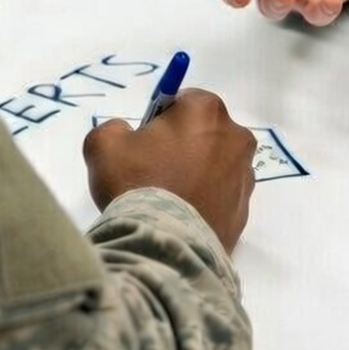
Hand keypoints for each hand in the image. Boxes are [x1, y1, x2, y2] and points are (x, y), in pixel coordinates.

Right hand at [83, 88, 257, 253]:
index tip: (144, 144)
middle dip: (182, 147)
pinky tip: (180, 218)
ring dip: (195, 175)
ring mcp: (244, 176)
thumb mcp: (103, 145)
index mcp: (206, 110)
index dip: (159, 122)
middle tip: (152, 173)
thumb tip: (125, 135)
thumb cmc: (137, 185)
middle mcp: (235, 137)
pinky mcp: (244, 210)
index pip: (182, 102)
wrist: (164, 247)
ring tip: (166, 201)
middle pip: (202, 133)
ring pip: (214, 166)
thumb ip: (113, 129)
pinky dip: (204, 203)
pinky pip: (220, 197)